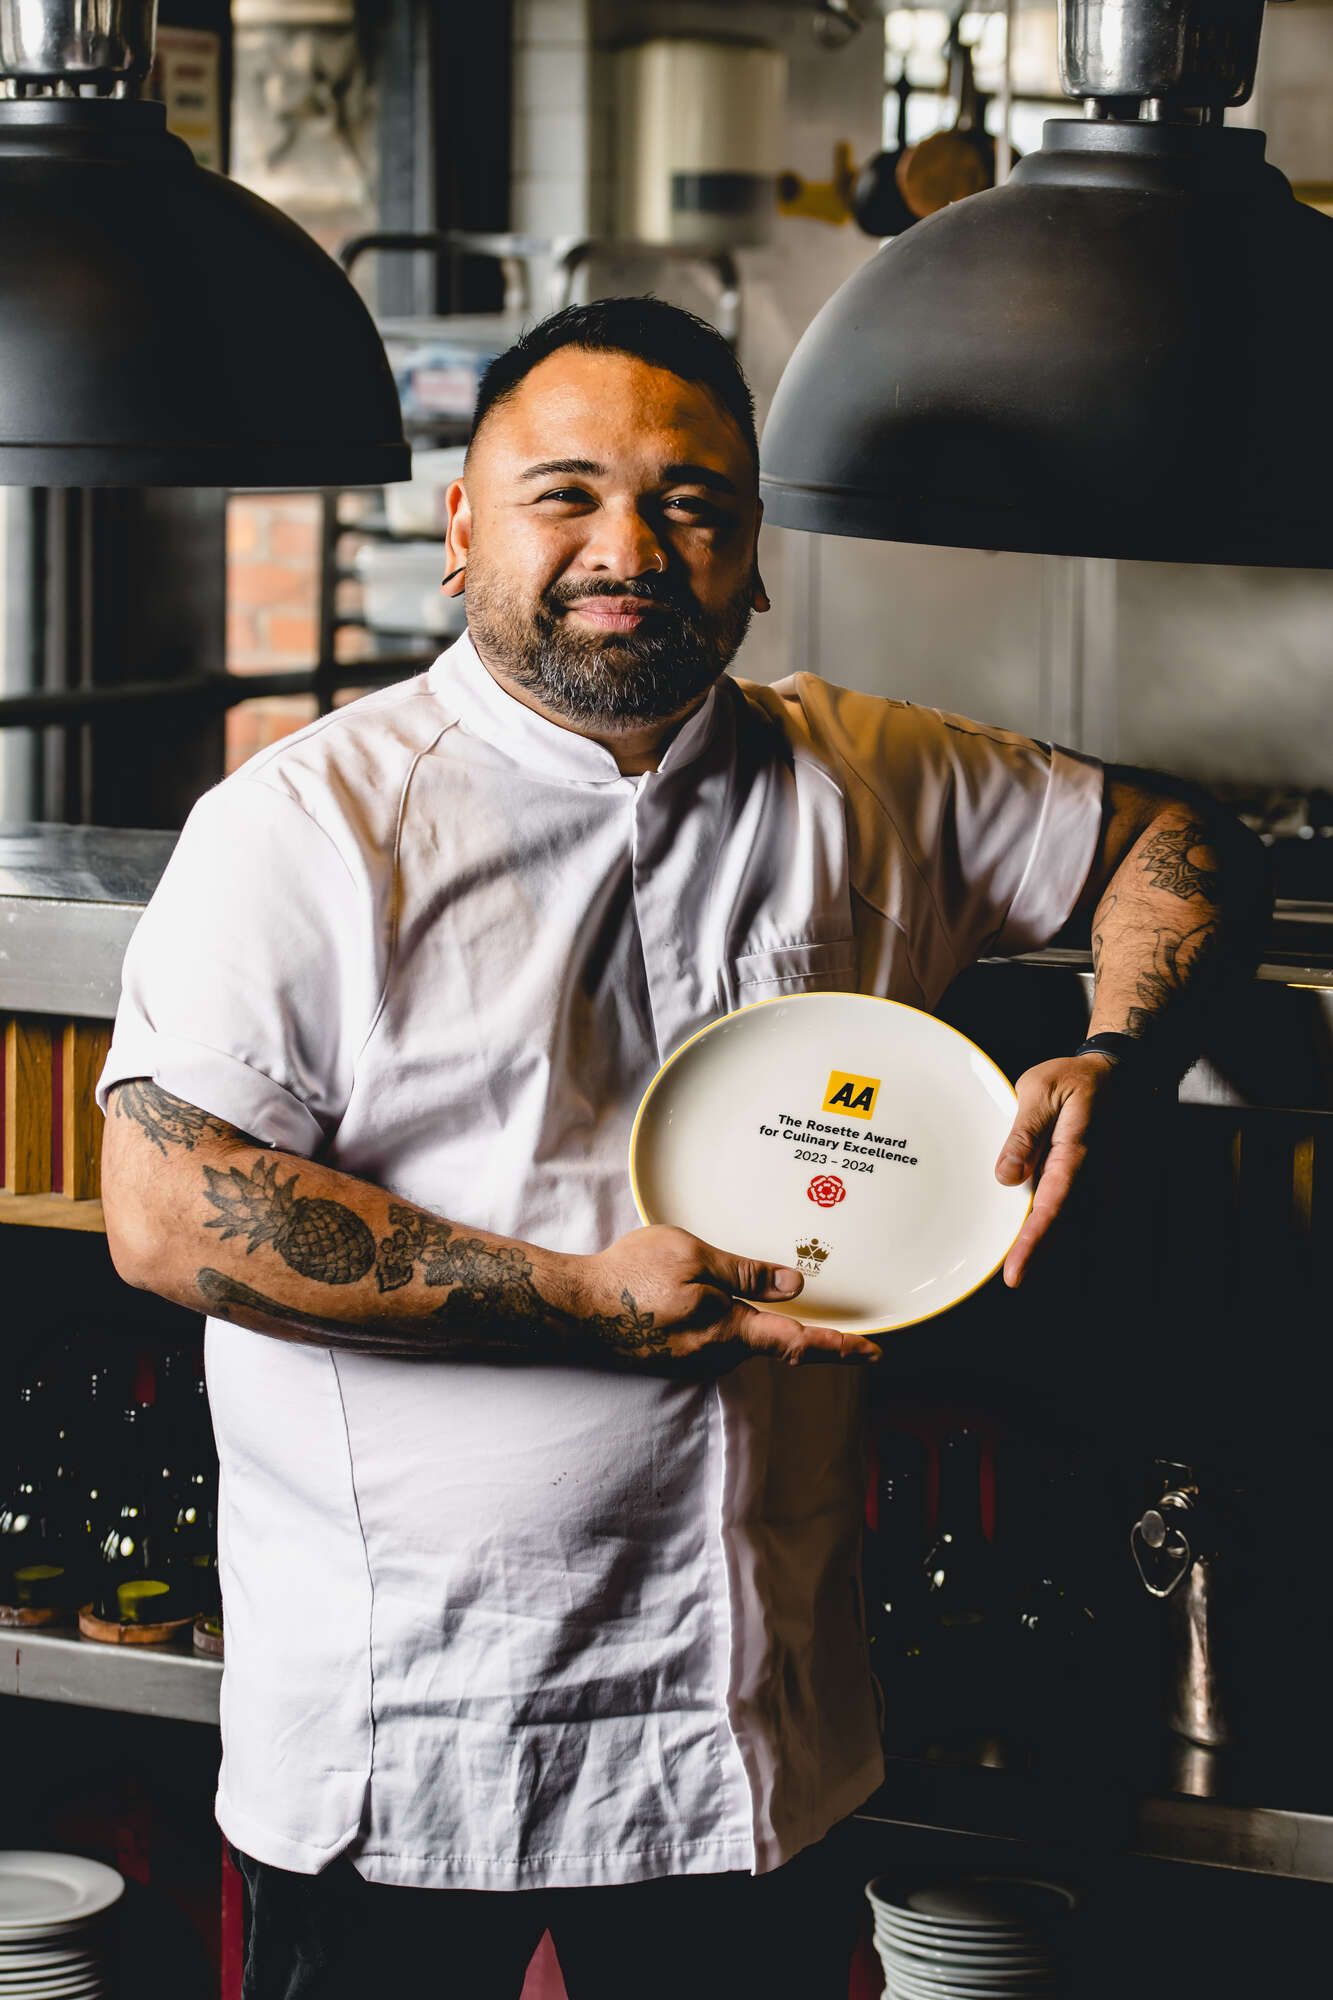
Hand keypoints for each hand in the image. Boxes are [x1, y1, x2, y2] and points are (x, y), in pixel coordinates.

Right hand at [572, 1224, 880, 1369]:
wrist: (575, 1306)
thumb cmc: (629, 1274)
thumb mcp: (691, 1254)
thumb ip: (744, 1273)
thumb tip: (794, 1284)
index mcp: (725, 1330)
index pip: (796, 1342)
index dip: (839, 1348)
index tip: (874, 1351)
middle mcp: (715, 1356)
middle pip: (770, 1340)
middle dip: (789, 1322)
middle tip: (808, 1301)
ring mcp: (695, 1362)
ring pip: (740, 1338)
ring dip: (745, 1316)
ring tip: (731, 1282)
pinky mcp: (678, 1358)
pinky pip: (715, 1339)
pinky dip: (721, 1320)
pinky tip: (697, 1296)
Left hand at [994, 1053, 1119, 1287]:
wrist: (1113, 1073)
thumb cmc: (1073, 1079)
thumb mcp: (1039, 1091)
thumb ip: (1024, 1134)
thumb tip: (1007, 1177)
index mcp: (1075, 1153)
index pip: (1050, 1207)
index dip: (1031, 1242)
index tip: (1015, 1272)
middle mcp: (1088, 1173)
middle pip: (1060, 1224)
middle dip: (1037, 1253)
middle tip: (1015, 1276)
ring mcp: (1092, 1179)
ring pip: (1066, 1220)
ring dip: (1044, 1240)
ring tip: (1021, 1261)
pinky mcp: (1088, 1179)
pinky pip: (1069, 1207)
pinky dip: (1051, 1223)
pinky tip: (1033, 1235)